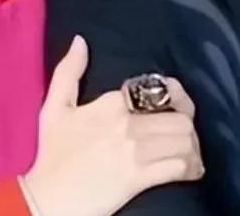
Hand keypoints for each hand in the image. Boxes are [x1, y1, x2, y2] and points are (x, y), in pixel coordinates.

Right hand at [22, 36, 203, 215]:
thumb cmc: (53, 153)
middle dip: (188, 125)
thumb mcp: (54, 106)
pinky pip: (178, 166)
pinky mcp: (139, 178)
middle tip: (186, 134)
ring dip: (192, 147)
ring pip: (184, 140)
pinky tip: (191, 170)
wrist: (47, 198)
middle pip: (179, 117)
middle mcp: (127, 123)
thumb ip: (68, 71)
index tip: (176, 106)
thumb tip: (81, 41)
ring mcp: (135, 151)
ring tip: (190, 153)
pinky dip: (191, 167)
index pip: (159, 90)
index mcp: (112, 102)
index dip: (176, 96)